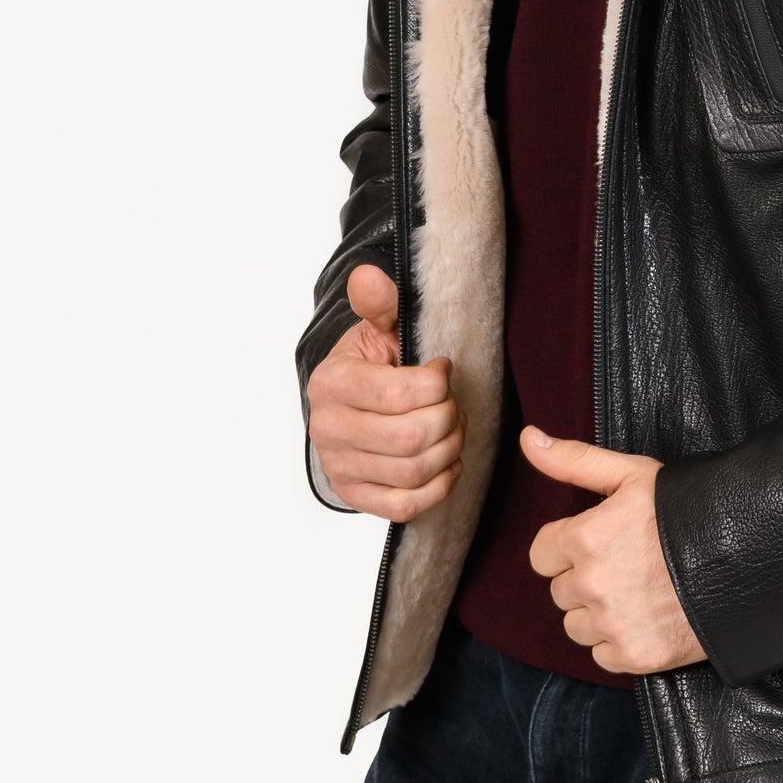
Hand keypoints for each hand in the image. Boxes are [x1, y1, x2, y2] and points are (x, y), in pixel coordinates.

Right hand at [307, 264, 466, 520]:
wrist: (345, 402)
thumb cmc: (368, 364)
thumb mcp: (374, 327)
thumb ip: (380, 303)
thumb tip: (369, 276)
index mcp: (332, 384)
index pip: (400, 394)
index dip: (438, 383)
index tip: (443, 370)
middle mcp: (328, 429)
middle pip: (411, 438)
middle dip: (448, 418)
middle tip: (453, 402)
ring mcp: (340, 467)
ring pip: (413, 473)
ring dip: (449, 450)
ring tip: (454, 427)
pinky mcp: (355, 495)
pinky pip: (405, 505)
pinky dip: (438, 486)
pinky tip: (448, 462)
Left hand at [522, 427, 707, 676]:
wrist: (746, 554)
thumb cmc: (686, 510)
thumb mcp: (631, 473)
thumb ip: (574, 460)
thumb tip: (529, 438)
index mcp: (584, 538)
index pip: (541, 555)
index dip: (567, 546)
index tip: (598, 541)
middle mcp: (592, 584)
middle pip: (560, 591)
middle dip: (584, 578)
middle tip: (626, 563)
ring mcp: (613, 623)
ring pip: (577, 626)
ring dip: (598, 613)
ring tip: (637, 590)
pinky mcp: (634, 656)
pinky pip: (602, 655)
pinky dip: (619, 641)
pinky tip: (647, 616)